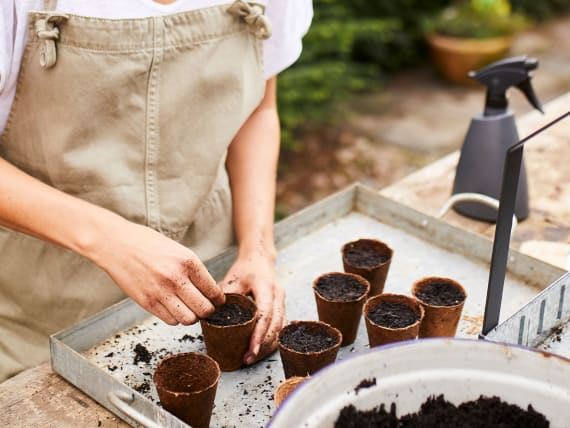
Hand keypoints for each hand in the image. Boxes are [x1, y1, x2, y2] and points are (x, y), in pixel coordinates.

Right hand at [90, 220, 224, 325]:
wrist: (115, 244)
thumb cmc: (146, 243)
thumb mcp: (177, 249)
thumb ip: (192, 268)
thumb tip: (207, 288)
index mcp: (188, 261)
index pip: (213, 290)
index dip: (219, 300)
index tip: (217, 301)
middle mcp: (176, 278)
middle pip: (204, 309)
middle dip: (208, 311)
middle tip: (205, 308)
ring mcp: (161, 292)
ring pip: (188, 319)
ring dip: (191, 317)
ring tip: (187, 309)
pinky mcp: (146, 302)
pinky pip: (170, 320)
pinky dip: (174, 318)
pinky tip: (172, 307)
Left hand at [219, 251, 285, 364]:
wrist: (259, 260)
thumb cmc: (245, 269)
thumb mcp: (232, 279)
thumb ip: (226, 298)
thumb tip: (213, 318)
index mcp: (267, 286)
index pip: (266, 314)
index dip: (259, 334)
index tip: (251, 349)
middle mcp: (279, 295)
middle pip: (276, 325)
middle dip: (263, 345)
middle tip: (247, 359)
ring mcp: (282, 303)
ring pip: (280, 329)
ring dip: (268, 346)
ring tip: (252, 358)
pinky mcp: (281, 309)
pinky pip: (279, 328)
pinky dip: (271, 341)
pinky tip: (259, 351)